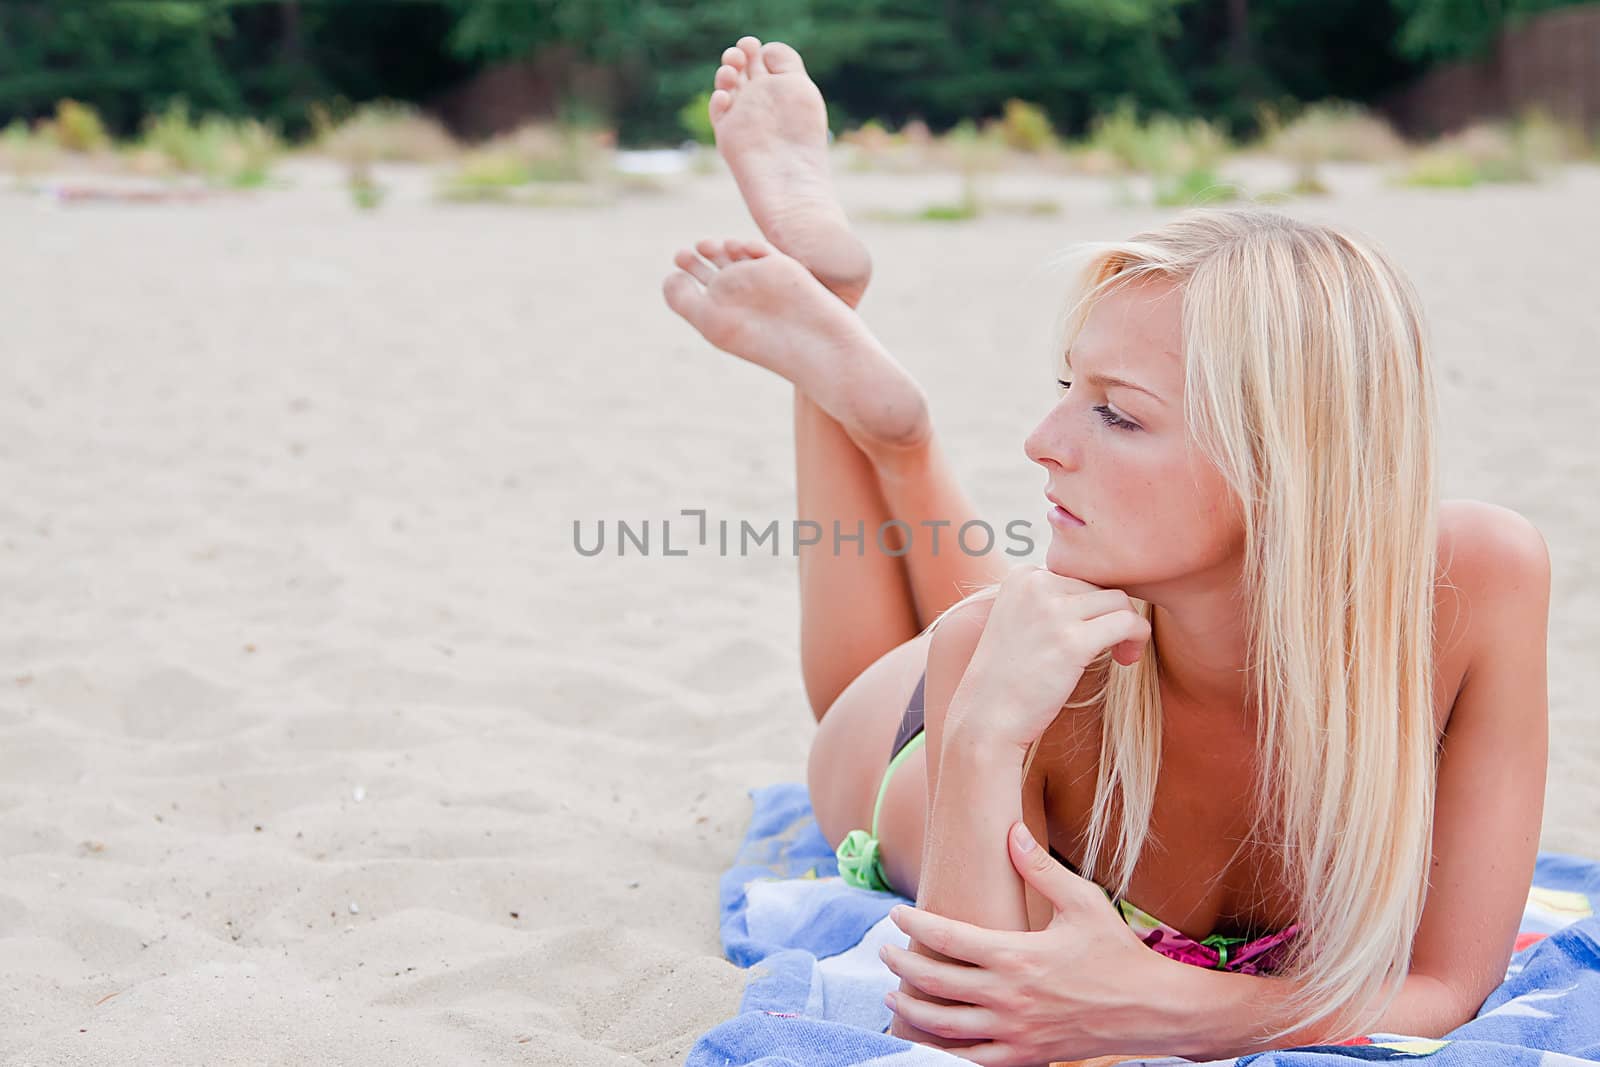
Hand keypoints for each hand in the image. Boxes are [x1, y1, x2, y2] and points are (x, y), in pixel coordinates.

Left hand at [880, 822, 1171, 1065]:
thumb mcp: (1083, 902)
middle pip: (934, 982)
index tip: (895, 915)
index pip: (947, 937)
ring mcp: (1016, 1032)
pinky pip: (973, 1060)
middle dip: (901, 965)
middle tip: (885, 952)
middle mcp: (1009, 996)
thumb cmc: (1118, 952)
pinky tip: (928, 1038)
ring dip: (911, 1009)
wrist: (1154, 1010)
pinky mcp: (1027, 1057)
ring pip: (944, 1026)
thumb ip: (1041, 868)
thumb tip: (1011, 829)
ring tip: (893, 995)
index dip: (914, 925)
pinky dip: (944, 1050)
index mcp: (1017, 955)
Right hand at [950, 565, 1149, 752]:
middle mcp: (1035, 584)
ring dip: (1129, 627)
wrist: (986, 717)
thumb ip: (1054, 598)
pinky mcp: (1072, 641)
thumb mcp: (1022, 620)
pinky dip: (1138, 637)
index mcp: (1022, 575)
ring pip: (1119, 601)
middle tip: (1112, 650)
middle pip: (1100, 586)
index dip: (1091, 606)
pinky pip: (1128, 622)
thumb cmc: (1010, 676)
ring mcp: (1052, 612)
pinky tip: (1127, 660)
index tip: (1090, 633)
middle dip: (1111, 616)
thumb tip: (1108, 588)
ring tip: (1121, 654)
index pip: (1079, 574)